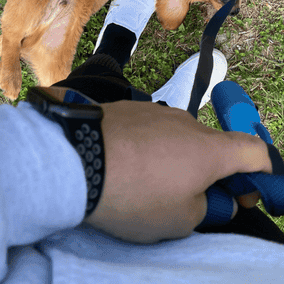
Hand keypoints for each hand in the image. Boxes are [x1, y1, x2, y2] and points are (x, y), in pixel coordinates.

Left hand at [84, 100, 271, 242]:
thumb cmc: (131, 193)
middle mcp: (185, 122)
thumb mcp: (179, 221)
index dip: (259, 175)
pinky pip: (143, 132)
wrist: (69, 158)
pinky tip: (120, 167)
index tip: (244, 196)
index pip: (255, 151)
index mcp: (210, 149)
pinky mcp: (120, 108)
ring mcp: (151, 111)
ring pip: (174, 139)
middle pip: (210, 147)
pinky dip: (141, 150)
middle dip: (206, 174)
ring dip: (169, 160)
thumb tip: (203, 196)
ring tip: (141, 184)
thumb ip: (204, 208)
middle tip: (185, 199)